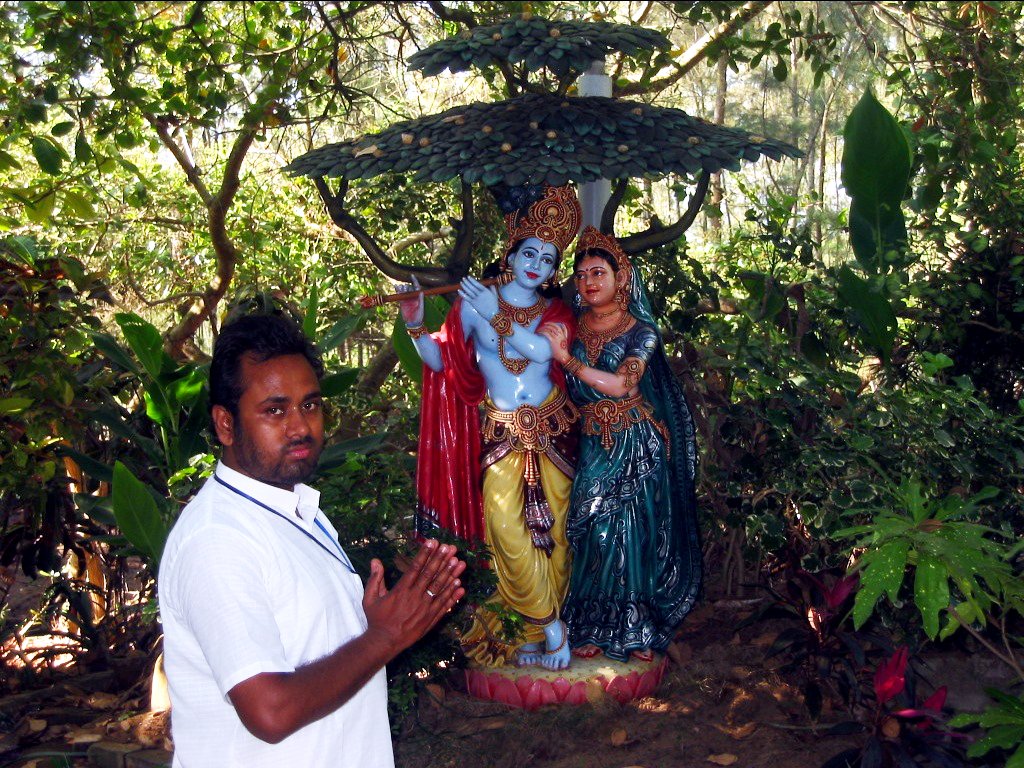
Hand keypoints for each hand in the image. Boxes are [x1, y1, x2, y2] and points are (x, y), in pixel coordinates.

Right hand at [361, 539, 465, 656]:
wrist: (384, 642)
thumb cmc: (377, 619)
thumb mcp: (370, 598)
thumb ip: (374, 578)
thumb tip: (375, 560)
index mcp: (401, 591)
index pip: (415, 568)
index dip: (425, 554)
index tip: (433, 542)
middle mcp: (415, 598)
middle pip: (430, 575)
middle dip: (441, 560)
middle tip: (450, 548)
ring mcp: (424, 609)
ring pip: (440, 589)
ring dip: (451, 575)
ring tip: (460, 562)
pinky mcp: (430, 619)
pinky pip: (444, 605)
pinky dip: (453, 596)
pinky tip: (461, 586)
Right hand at [396, 276, 423, 325]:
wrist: (413, 323)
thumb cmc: (419, 316)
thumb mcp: (421, 308)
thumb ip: (421, 300)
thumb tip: (421, 292)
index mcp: (418, 297)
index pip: (416, 286)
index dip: (414, 280)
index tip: (412, 275)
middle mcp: (413, 297)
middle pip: (409, 288)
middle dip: (407, 286)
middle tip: (405, 289)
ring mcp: (407, 299)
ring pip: (404, 290)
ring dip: (402, 288)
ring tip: (400, 288)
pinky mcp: (402, 302)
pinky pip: (399, 295)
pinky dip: (397, 291)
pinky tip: (396, 287)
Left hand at [458, 276, 498, 320]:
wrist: (492, 314)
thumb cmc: (494, 304)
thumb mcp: (495, 294)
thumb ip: (492, 287)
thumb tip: (490, 278)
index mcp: (485, 291)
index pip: (477, 284)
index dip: (472, 280)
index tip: (468, 277)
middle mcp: (480, 294)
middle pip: (471, 287)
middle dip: (467, 282)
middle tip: (463, 278)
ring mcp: (476, 299)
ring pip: (468, 291)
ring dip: (464, 286)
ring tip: (461, 282)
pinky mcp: (473, 303)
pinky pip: (466, 298)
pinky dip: (462, 294)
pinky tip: (459, 290)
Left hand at [538, 323, 569, 362]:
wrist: (563, 356)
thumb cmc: (563, 350)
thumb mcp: (565, 340)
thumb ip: (565, 333)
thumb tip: (562, 326)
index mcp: (563, 334)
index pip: (557, 326)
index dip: (551, 323)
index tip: (546, 323)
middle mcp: (560, 335)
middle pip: (552, 327)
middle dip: (546, 325)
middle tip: (542, 326)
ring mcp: (556, 337)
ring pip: (548, 329)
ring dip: (542, 328)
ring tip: (539, 330)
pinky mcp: (552, 341)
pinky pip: (546, 334)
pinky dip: (542, 332)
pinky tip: (539, 333)